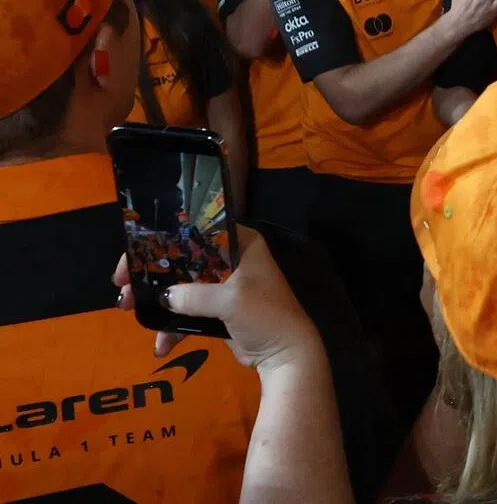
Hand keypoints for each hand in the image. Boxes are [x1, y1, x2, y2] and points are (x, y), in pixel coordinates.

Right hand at [114, 228, 322, 371]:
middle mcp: (232, 260)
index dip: (165, 239)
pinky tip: (161, 345)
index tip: (135, 253)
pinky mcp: (220, 311)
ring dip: (158, 300)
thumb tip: (162, 297)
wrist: (285, 355)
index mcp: (241, 245)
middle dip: (154, 273)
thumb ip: (194, 295)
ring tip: (127, 310)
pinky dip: (174, 326)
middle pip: (184, 259)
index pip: (197, 231)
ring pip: (183, 286)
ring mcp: (225, 286)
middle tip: (122, 285)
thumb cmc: (265, 315)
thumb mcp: (230, 301)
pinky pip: (189, 312)